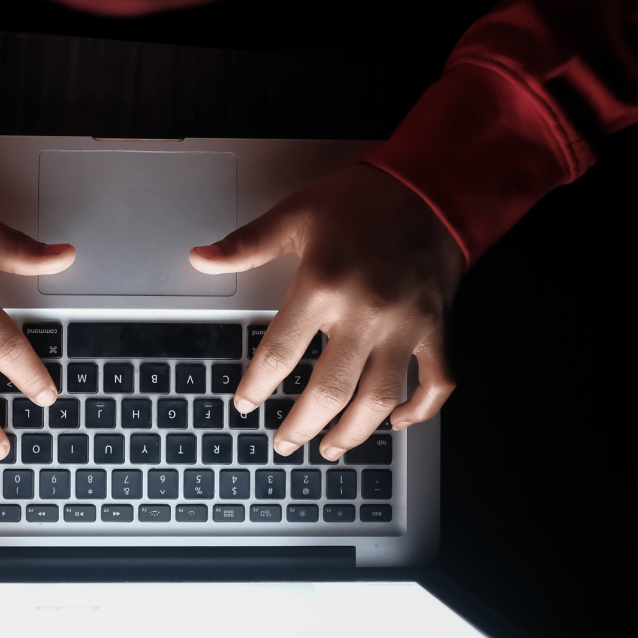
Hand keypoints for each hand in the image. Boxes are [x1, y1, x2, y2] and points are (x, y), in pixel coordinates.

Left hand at [189, 164, 463, 460]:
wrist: (431, 187)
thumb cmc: (361, 201)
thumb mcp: (295, 215)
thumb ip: (245, 245)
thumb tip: (199, 258)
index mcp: (323, 286)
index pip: (280, 353)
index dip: (257, 386)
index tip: (245, 404)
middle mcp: (365, 314)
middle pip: (329, 390)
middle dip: (301, 426)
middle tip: (283, 443)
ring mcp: (405, 327)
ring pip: (380, 398)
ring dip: (353, 433)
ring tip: (330, 449)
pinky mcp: (437, 329)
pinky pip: (436, 382)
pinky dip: (420, 411)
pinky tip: (397, 423)